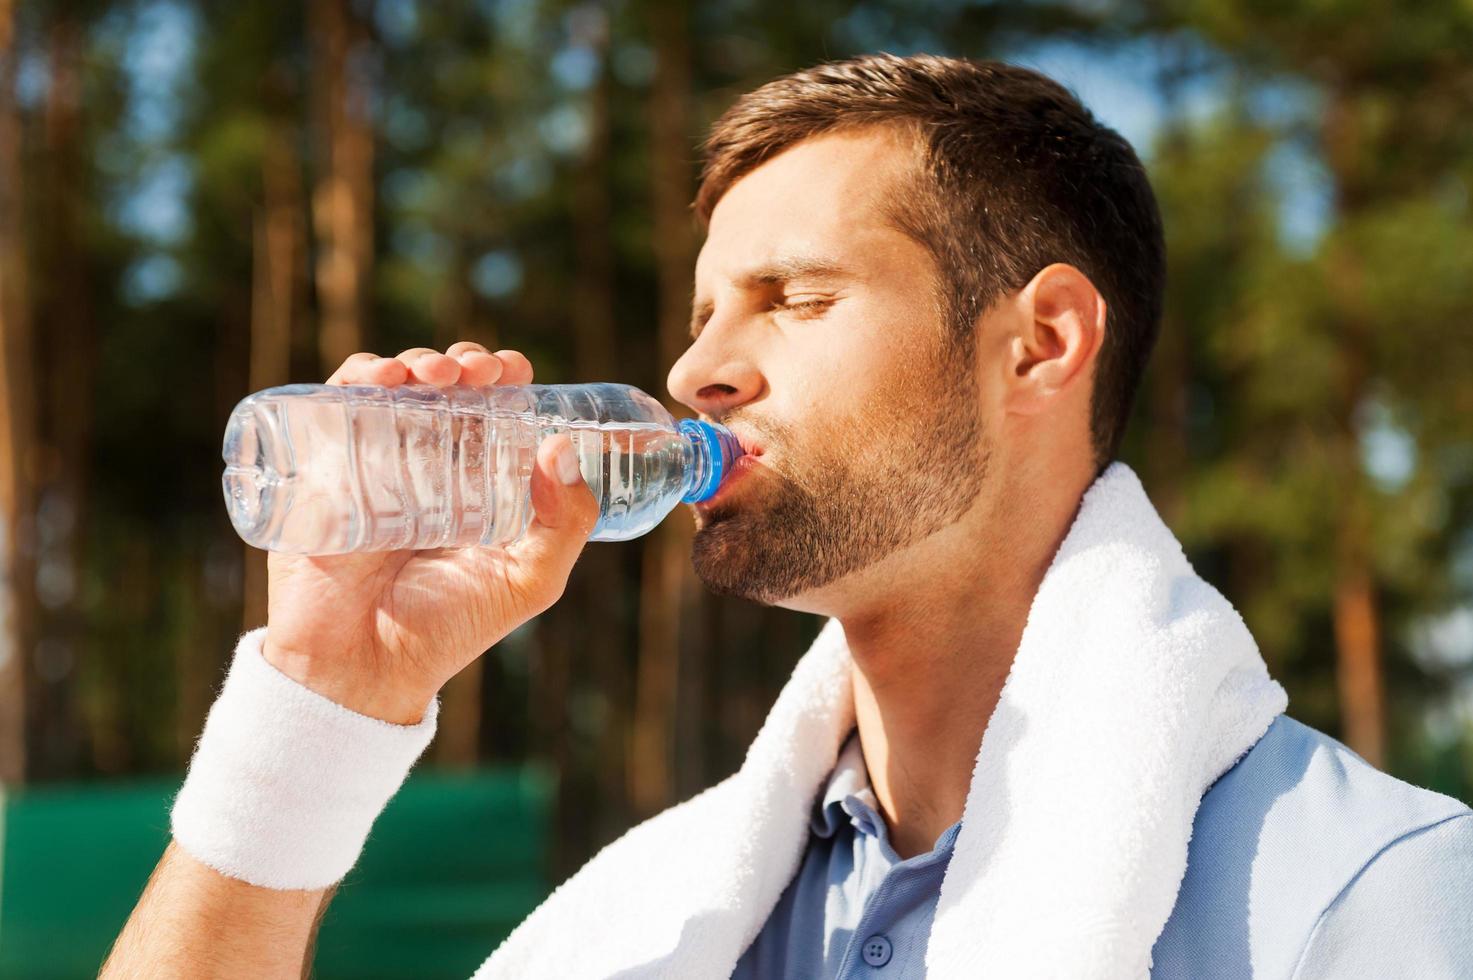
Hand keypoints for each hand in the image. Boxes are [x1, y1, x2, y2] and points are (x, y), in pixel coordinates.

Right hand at [260, 343, 598, 722]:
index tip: (515, 372)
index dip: (504, 378)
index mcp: (475, 480)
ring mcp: (372, 462)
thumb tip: (563, 446)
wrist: (364, 668)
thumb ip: (565, 525)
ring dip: (415, 361)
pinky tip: (382, 378)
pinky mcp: (324, 470)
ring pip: (392, 387)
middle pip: (443, 387)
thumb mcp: (529, 581)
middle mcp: (425, 464)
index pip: (492, 409)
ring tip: (435, 373)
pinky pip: (335, 407)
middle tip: (477, 372)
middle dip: (463, 362)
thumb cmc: (449, 630)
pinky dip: (357, 377)